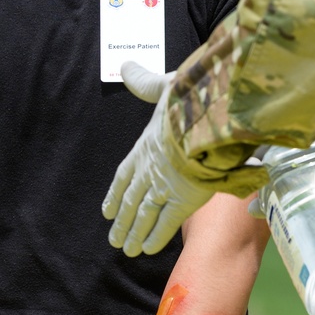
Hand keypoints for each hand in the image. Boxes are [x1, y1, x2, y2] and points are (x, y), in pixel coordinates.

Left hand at [103, 61, 212, 255]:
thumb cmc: (188, 99)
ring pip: (144, 215)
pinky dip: (155, 236)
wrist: (206, 117)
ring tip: (126, 248)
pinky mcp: (183, 198)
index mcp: (145, 145)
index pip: (125, 173)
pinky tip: (146, 249)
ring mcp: (165, 185)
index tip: (107, 209)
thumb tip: (124, 65)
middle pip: (132, 200)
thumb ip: (144, 82)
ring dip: (134, 232)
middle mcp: (151, 169)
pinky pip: (166, 222)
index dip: (116, 192)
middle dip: (123, 219)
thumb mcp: (164, 86)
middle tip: (114, 237)